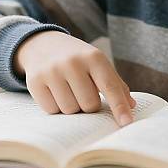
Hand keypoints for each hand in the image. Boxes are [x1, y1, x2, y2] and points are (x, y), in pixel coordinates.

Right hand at [13, 30, 135, 126]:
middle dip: (90, 105)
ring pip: (70, 110)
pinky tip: (55, 92)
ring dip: (73, 107)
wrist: (43, 44)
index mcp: (94, 57)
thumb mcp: (98, 63)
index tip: (127, 122)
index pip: (110, 86)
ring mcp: (53, 71)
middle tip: (84, 93)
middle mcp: (73, 62)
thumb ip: (115, 83)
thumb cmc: (78, 58)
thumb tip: (131, 106)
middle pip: (90, 105)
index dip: (119, 106)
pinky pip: (52, 110)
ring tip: (69, 90)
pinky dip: (56, 107)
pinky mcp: (35, 81)